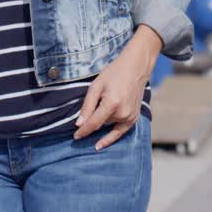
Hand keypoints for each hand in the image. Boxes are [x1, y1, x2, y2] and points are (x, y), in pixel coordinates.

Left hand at [74, 27, 161, 149]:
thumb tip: (79, 124)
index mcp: (112, 104)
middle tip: (93, 106)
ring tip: (106, 103)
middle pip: (101, 124)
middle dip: (93, 120)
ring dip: (103, 120)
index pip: (94, 123)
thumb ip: (87, 106)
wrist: (136, 67)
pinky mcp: (135, 118)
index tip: (75, 137)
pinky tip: (101, 143)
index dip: (83, 131)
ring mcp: (131, 116)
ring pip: (109, 125)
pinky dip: (111, 137)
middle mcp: (123, 113)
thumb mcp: (96, 86)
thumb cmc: (114, 73)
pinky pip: (121, 132)